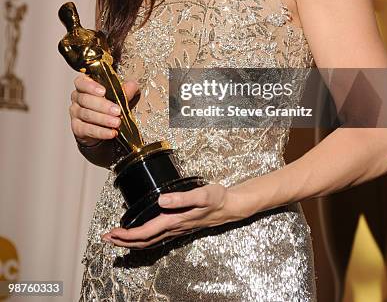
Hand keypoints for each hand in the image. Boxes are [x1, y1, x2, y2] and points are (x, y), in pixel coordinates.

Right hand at [70, 74, 139, 145]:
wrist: (102, 125)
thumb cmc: (109, 104)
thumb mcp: (118, 95)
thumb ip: (125, 89)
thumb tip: (132, 85)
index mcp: (84, 85)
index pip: (81, 82)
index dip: (91, 86)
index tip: (103, 91)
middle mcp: (77, 98)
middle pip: (86, 100)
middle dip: (103, 106)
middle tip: (117, 110)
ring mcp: (75, 113)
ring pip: (87, 115)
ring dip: (103, 119)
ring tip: (117, 122)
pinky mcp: (77, 128)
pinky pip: (88, 129)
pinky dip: (101, 132)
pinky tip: (112, 132)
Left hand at [101, 183, 250, 248]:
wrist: (230, 206)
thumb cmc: (217, 199)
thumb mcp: (201, 195)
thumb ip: (181, 198)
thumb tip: (160, 200)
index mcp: (175, 220)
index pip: (145, 232)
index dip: (127, 235)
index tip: (112, 233)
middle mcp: (174, 228)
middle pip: (144, 241)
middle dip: (123, 241)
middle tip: (106, 238)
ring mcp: (177, 229)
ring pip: (150, 241)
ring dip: (132, 241)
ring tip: (117, 238)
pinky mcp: (180, 226)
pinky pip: (157, 237)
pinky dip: (144, 238)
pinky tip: (141, 235)